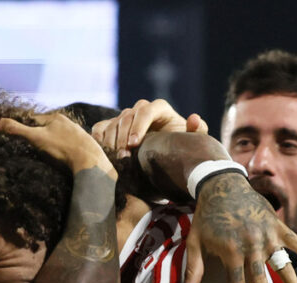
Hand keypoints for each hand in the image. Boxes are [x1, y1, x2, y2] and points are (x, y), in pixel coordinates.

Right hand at [0, 113, 115, 176]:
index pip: (34, 119)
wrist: (90, 162)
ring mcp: (77, 134)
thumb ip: (15, 129)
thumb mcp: (36, 137)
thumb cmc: (62, 148)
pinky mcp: (84, 146)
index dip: (24, 127)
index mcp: (56, 117)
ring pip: (58, 137)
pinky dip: (62, 151)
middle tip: (32, 148)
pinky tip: (61, 158)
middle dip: (38, 136)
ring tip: (47, 155)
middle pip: (47, 128)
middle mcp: (68, 123)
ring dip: (51, 144)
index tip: (17, 136)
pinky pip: (69, 147)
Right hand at [91, 98, 207, 157]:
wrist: (168, 158)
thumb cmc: (181, 149)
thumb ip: (197, 132)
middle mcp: (142, 109)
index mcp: (160, 109)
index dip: (138, 126)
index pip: (145, 111)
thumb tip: (194, 119)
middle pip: (127, 116)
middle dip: (123, 137)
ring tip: (116, 160)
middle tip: (124, 158)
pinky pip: (101, 128)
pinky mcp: (114, 126)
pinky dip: (99, 139)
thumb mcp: (192, 143)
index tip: (134, 144)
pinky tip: (103, 153)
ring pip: (113, 123)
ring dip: (111, 141)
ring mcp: (126, 117)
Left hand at [181, 172, 296, 282]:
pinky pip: (296, 242)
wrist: (223, 184)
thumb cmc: (207, 216)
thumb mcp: (195, 241)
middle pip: (259, 282)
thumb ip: (193, 269)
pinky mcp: (278, 227)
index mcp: (231, 250)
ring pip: (283, 267)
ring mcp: (268, 236)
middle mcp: (251, 245)